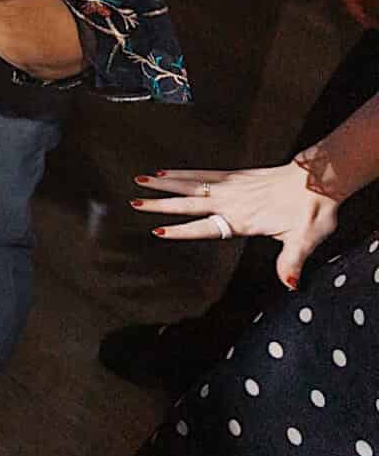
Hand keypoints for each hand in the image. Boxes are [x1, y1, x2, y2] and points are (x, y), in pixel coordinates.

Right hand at [134, 162, 338, 289]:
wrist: (320, 181)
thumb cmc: (312, 210)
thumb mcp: (304, 240)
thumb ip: (291, 262)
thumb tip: (289, 285)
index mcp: (243, 220)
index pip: (206, 227)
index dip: (183, 230)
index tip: (159, 231)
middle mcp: (231, 201)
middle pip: (188, 202)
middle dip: (160, 204)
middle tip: (135, 202)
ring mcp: (232, 186)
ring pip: (191, 184)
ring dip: (165, 184)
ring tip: (142, 181)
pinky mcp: (237, 175)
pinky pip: (204, 173)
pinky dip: (184, 172)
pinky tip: (169, 171)